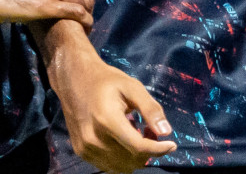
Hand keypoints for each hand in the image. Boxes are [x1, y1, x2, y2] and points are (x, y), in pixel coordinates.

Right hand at [48, 36, 175, 172]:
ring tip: (136, 133)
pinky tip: (122, 139)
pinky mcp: (82, 152)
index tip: (172, 143)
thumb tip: (166, 132)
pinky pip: (110, 166)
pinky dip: (122, 158)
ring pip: (123, 167)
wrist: (73, 80)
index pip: (138, 148)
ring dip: (136, 156)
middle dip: (149, 150)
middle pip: (132, 160)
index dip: (159, 149)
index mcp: (107, 120)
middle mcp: (94, 139)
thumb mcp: (132, 87)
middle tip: (150, 130)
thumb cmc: (106, 81)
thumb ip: (150, 109)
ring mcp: (86, 148)